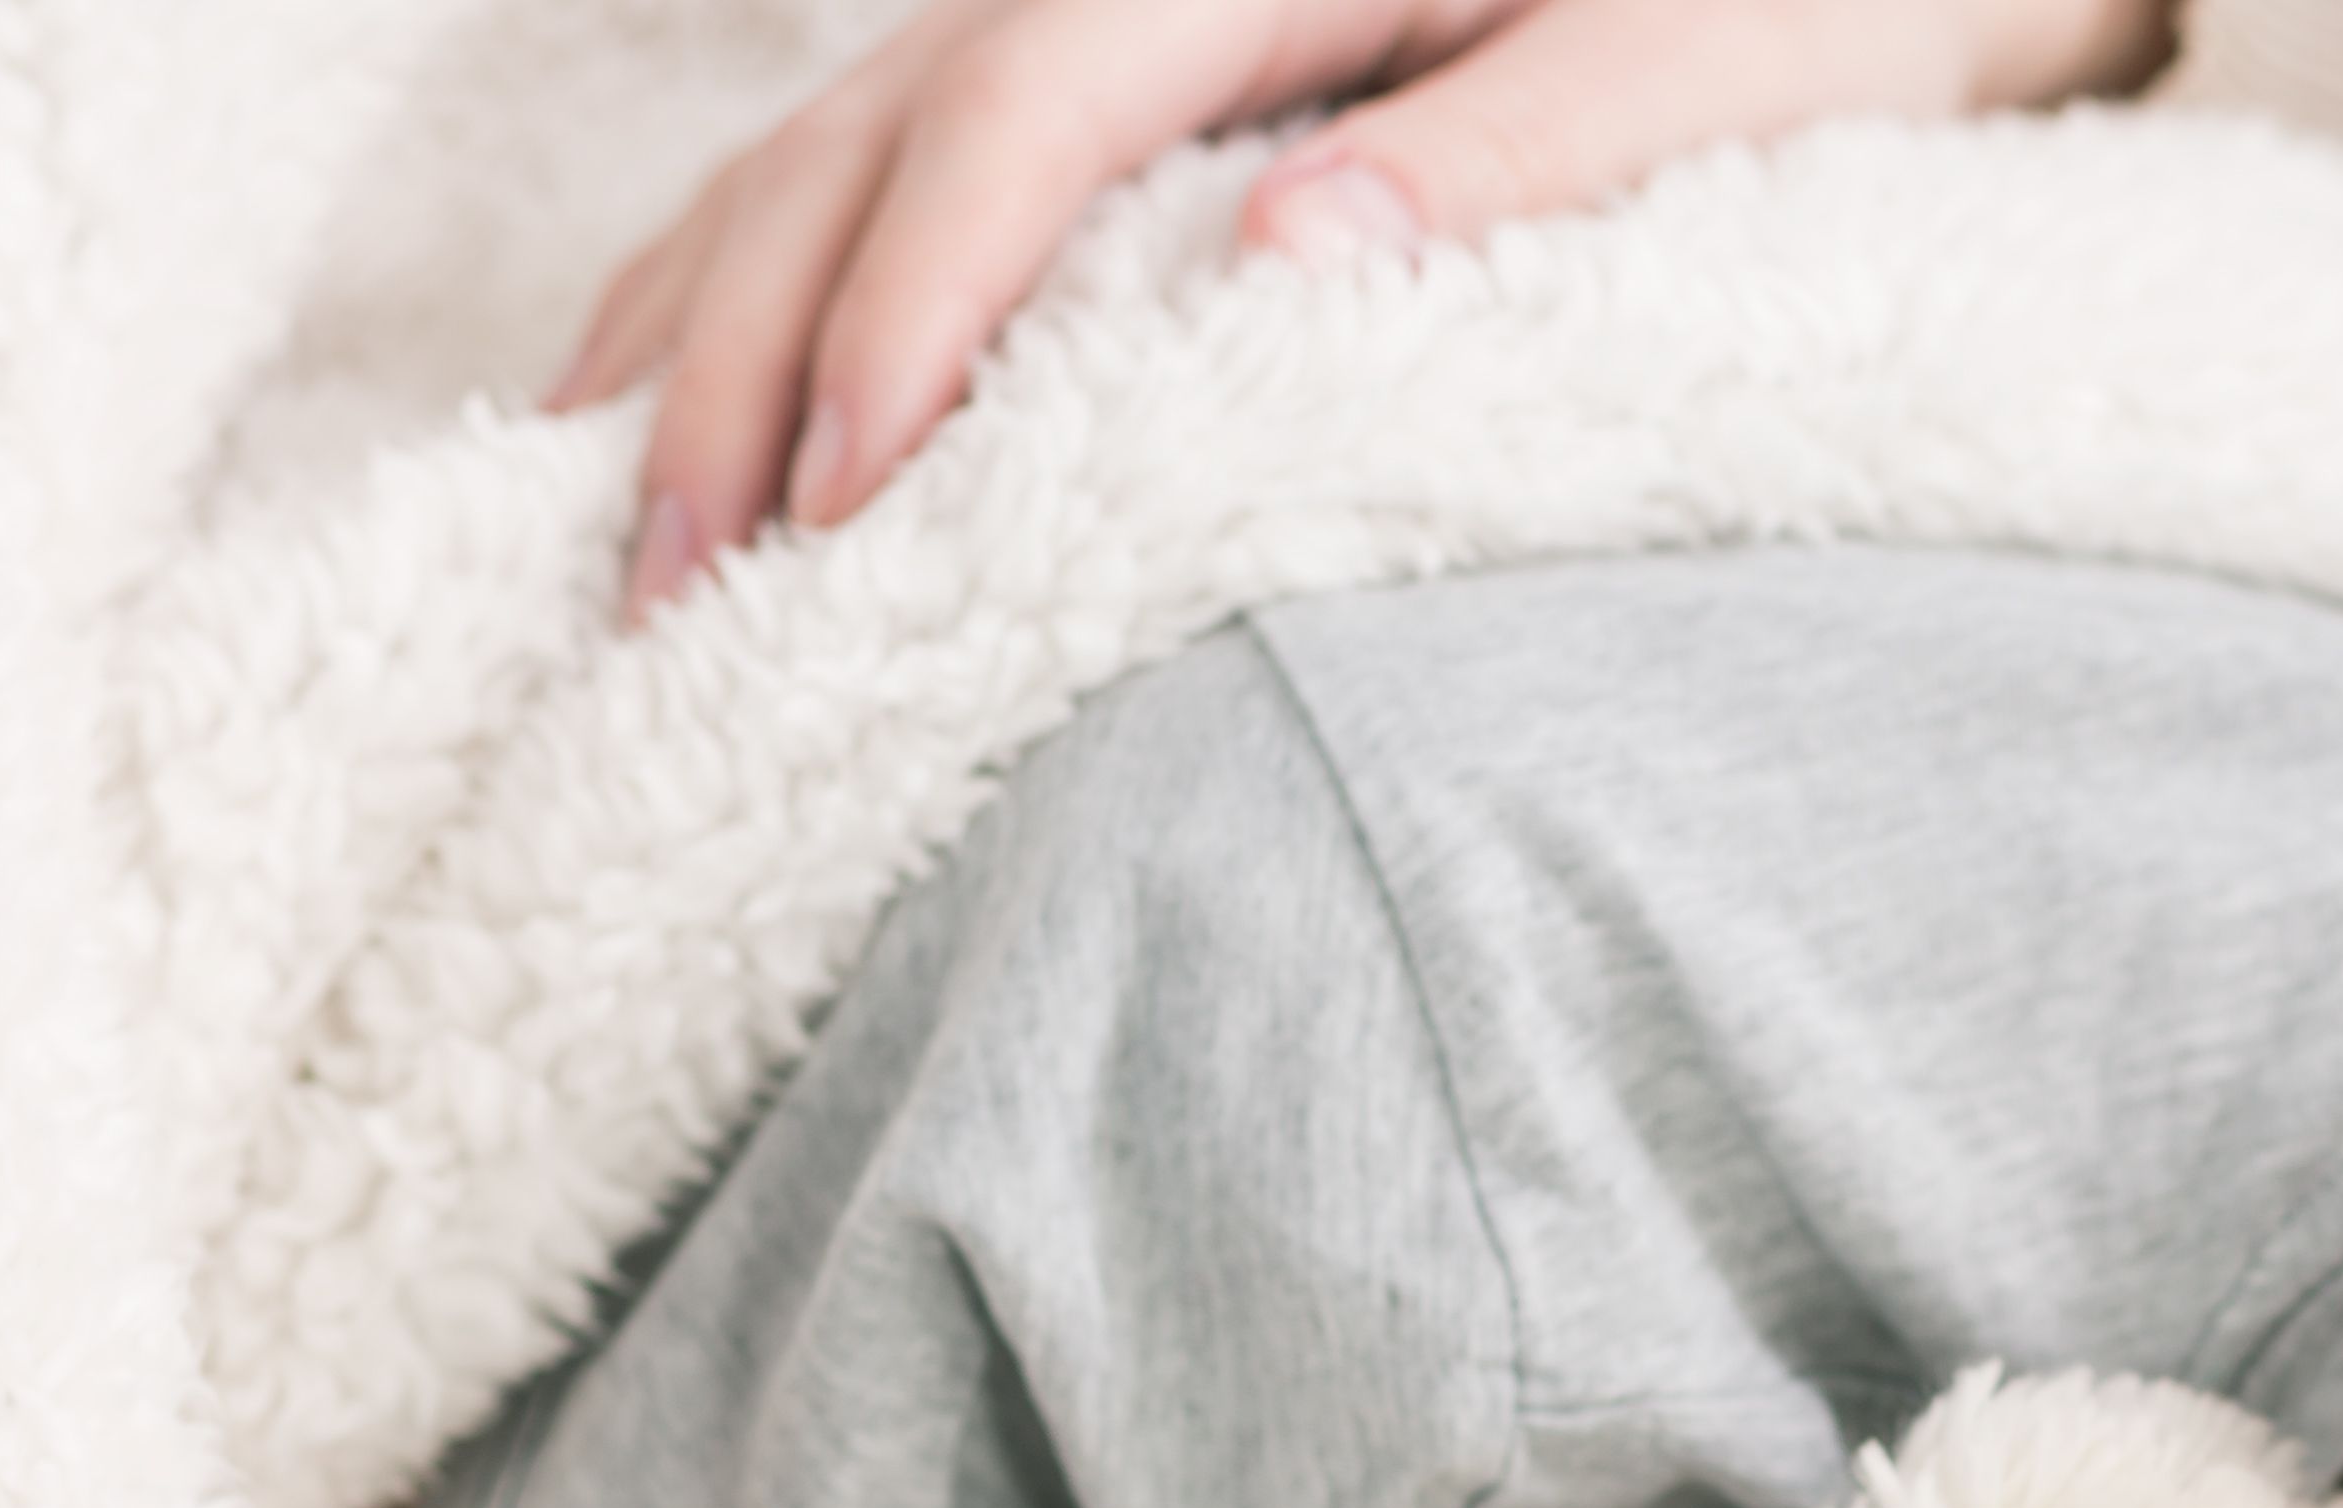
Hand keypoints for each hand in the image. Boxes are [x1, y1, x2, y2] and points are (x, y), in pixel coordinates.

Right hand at [562, 0, 2177, 614]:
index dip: (920, 305)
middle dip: (751, 374)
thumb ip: (1527, 155)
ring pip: (819, 151)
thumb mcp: (1733, 54)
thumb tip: (1284, 273)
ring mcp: (1097, 2)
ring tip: (608, 562)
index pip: (1030, 107)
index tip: (848, 502)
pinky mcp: (1106, 74)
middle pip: (871, 139)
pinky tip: (660, 427)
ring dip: (700, 350)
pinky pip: (865, 169)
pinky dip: (748, 297)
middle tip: (674, 611)